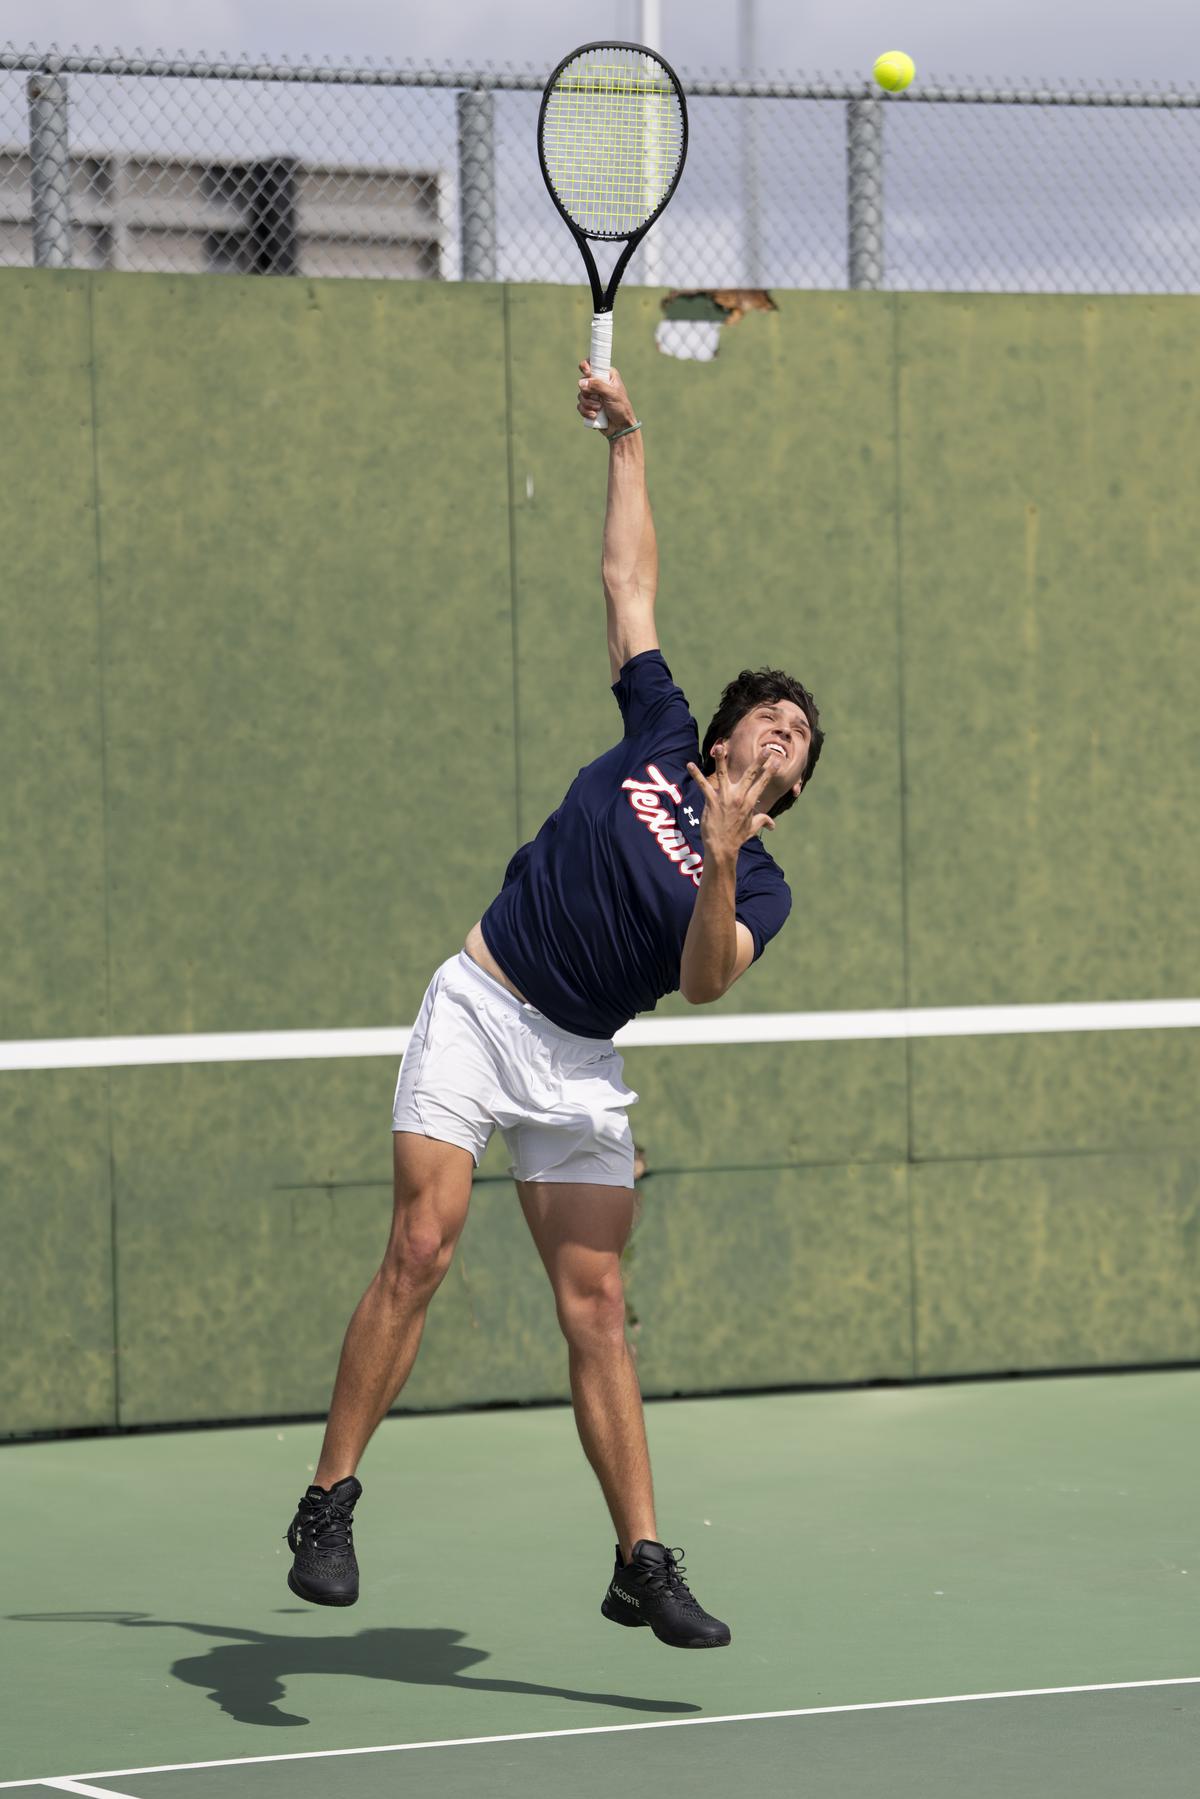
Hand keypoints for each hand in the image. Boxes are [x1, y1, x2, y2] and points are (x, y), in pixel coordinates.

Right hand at [577, 360, 636, 434]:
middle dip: (589, 393)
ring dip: (588, 404)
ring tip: (599, 409)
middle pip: (583, 382)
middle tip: (598, 399)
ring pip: (580, 395)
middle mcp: (599, 383)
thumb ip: (598, 386)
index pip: (592, 364)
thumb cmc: (621, 408)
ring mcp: (593, 395)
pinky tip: (595, 416)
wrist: (620, 427)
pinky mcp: (589, 406)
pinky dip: (586, 412)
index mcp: (607, 375)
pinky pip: (580, 406)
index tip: (587, 373)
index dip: (586, 367)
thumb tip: (581, 383)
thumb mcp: (612, 394)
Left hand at [686, 745, 775, 859]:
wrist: (722, 848)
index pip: (762, 784)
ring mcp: (724, 798)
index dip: (770, 772)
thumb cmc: (737, 838)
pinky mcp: (711, 801)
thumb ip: (762, 822)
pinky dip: (696, 774)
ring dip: (721, 760)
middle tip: (768, 749)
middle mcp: (739, 797)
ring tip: (721, 746)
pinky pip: (703, 785)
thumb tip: (772, 825)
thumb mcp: (752, 828)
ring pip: (723, 774)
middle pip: (750, 775)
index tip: (777, 761)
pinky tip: (689, 765)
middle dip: (759, 761)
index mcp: (749, 803)